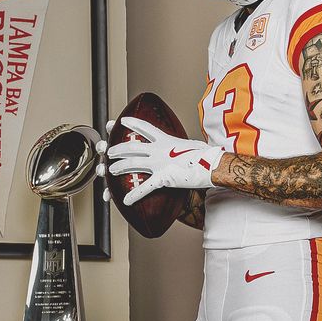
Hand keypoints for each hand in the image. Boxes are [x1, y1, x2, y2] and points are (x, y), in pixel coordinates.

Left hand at [103, 116, 220, 207]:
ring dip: (119, 167)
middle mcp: (159, 150)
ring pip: (132, 163)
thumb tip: (189, 147)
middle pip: (132, 147)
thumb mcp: (192, 145)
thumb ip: (182, 147)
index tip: (122, 120)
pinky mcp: (162, 178)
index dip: (133, 124)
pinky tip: (126, 200)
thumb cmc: (206, 155)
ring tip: (110, 170)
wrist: (211, 164)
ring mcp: (159, 163)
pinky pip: (144, 187)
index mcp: (166, 140)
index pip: (145, 128)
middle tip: (109, 151)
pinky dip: (134, 194)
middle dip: (118, 149)